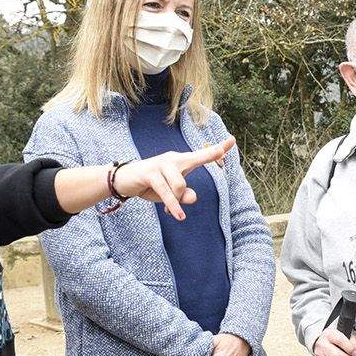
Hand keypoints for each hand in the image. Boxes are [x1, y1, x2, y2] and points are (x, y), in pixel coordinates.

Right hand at [115, 137, 234, 220]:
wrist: (124, 181)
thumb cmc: (152, 185)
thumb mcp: (171, 193)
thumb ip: (184, 195)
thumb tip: (193, 197)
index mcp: (180, 162)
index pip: (202, 155)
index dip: (217, 149)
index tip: (232, 140)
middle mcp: (173, 159)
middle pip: (196, 159)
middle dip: (210, 155)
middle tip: (222, 153)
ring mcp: (161, 164)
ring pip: (180, 184)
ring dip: (177, 201)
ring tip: (173, 210)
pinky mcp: (150, 173)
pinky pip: (166, 192)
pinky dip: (172, 205)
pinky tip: (178, 215)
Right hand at [313, 325, 355, 355]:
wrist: (324, 341)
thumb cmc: (336, 338)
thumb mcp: (347, 335)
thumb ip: (354, 342)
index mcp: (329, 334)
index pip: (339, 341)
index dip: (350, 348)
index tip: (355, 352)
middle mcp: (322, 344)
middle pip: (336, 355)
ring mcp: (319, 355)